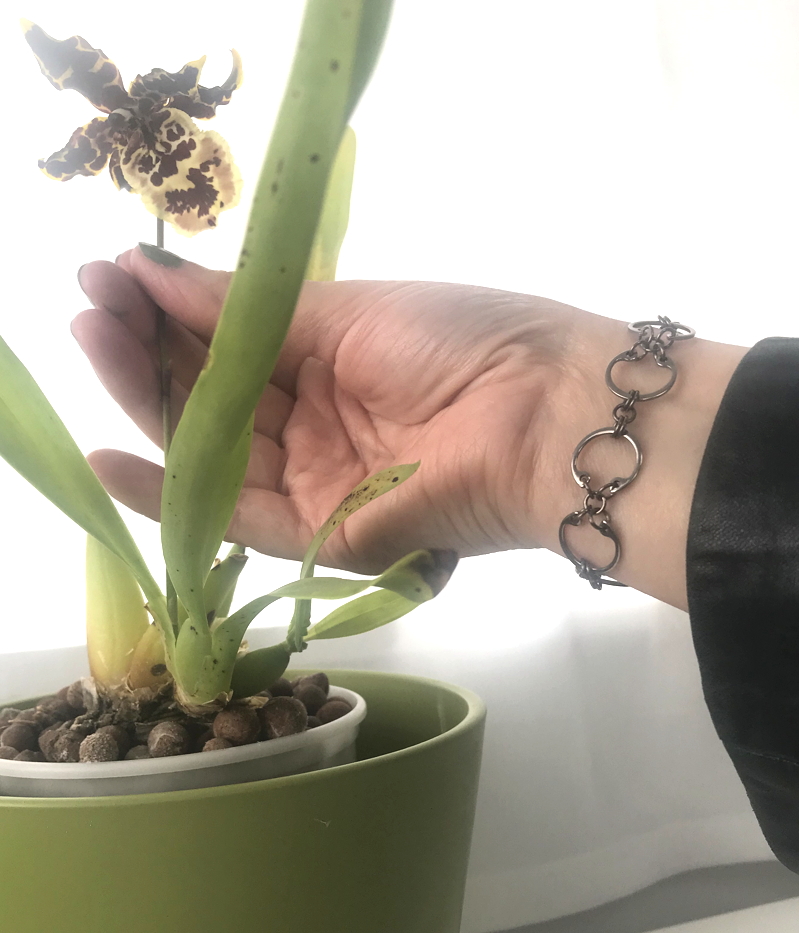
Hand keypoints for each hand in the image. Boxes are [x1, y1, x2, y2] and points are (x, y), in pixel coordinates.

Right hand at [73, 249, 746, 606]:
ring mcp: (318, 483)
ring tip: (91, 345)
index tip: (109, 276)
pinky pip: (237, 519)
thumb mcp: (346, 309)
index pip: (228, 343)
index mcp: (327, 360)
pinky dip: (174, 495)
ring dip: (148, 405)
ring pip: (213, 452)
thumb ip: (247, 309)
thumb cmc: (461, 341)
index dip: (168, 312)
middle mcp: (315, 424)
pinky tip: (111, 456)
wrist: (544, 414)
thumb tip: (154, 270)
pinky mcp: (324, 537)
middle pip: (212, 398)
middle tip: (88, 311)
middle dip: (146, 353)